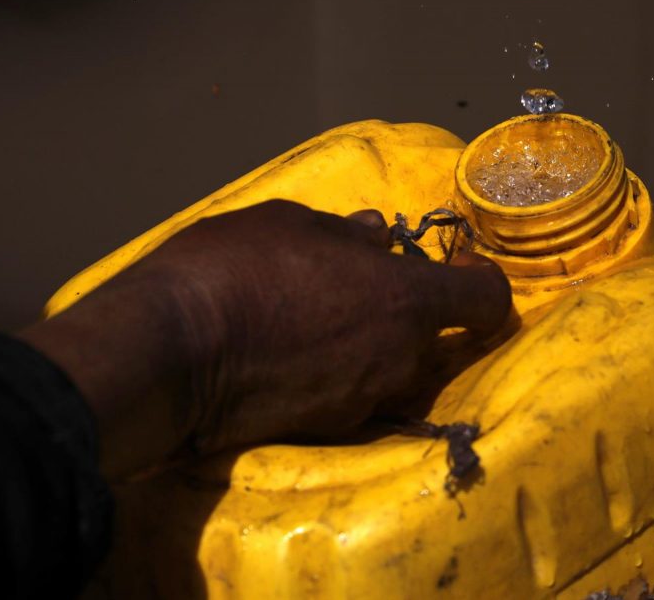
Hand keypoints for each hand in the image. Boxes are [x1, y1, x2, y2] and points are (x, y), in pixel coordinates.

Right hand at [21, 200, 511, 479]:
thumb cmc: (234, 269)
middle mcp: (400, 358)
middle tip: (356, 285)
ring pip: (390, 365)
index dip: (482, 282)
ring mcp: (364, 401)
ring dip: (369, 341)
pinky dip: (336, 370)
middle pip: (432, 335)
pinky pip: (351, 391)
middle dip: (407, 310)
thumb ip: (344, 233)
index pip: (485, 300)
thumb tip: (376, 234)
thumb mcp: (288, 223)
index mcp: (406, 300)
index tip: (462, 269)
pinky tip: (290, 350)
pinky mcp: (325, 430)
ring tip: (312, 316)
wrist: (168, 354)